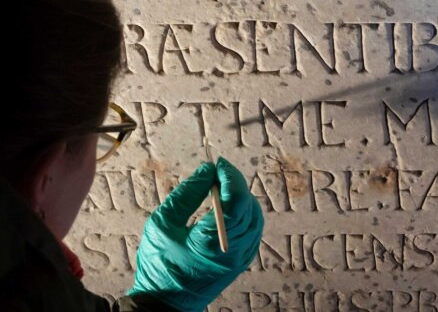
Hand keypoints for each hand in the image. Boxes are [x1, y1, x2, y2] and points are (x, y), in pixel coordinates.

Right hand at [128, 157, 263, 311]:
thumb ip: (186, 194)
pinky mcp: (243, 261)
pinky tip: (228, 205)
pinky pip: (253, 229)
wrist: (165, 304)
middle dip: (234, 184)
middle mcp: (233, 250)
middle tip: (217, 172)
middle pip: (247, 206)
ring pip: (254, 216)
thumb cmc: (158, 264)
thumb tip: (207, 171)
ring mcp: (241, 257)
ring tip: (220, 186)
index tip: (218, 164)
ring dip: (240, 197)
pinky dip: (244, 212)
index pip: (235, 200)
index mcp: (211, 241)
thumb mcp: (162, 223)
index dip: (230, 177)